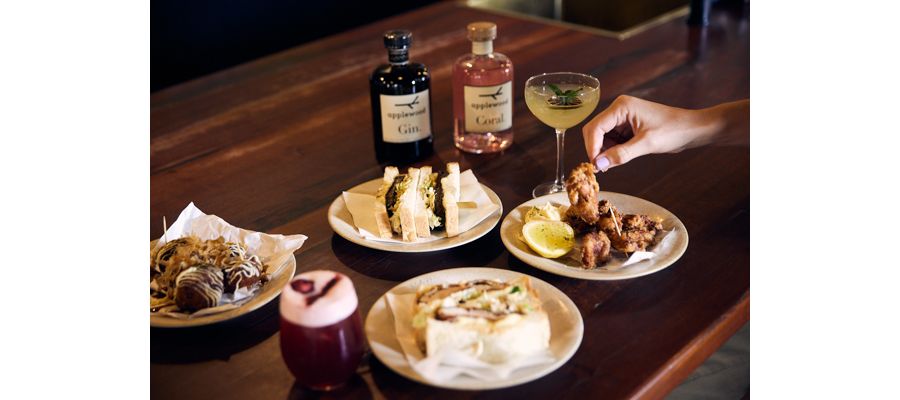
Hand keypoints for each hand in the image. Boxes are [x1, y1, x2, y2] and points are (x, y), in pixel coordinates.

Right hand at [582, 96, 748, 170]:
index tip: (595, 166)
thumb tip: (598, 165)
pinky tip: (619, 159)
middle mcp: (618, 109)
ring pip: (601, 137)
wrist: (693, 129)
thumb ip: (621, 154)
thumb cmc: (674, 131)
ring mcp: (622, 117)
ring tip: (613, 164)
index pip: (595, 127)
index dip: (592, 147)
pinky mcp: (627, 126)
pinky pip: (612, 140)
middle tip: (602, 168)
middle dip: (596, 149)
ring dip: (604, 152)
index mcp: (621, 107)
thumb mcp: (647, 144)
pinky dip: (612, 151)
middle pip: (594, 131)